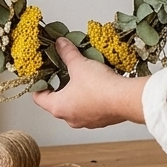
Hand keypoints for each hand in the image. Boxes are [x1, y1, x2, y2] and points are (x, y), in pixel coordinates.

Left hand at [31, 38, 146, 127]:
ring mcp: (87, 122)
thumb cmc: (100, 87)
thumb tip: (60, 44)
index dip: (38, 85)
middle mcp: (71, 118)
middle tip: (61, 74)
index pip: (38, 98)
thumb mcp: (79, 64)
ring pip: (75, 107)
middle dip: (59, 88)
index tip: (42, 76)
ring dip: (76, 94)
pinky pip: (91, 110)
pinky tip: (96, 87)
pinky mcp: (102, 121)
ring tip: (80, 79)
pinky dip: (91, 100)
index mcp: (58, 107)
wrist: (128, 99)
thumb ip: (67, 53)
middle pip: (57, 103)